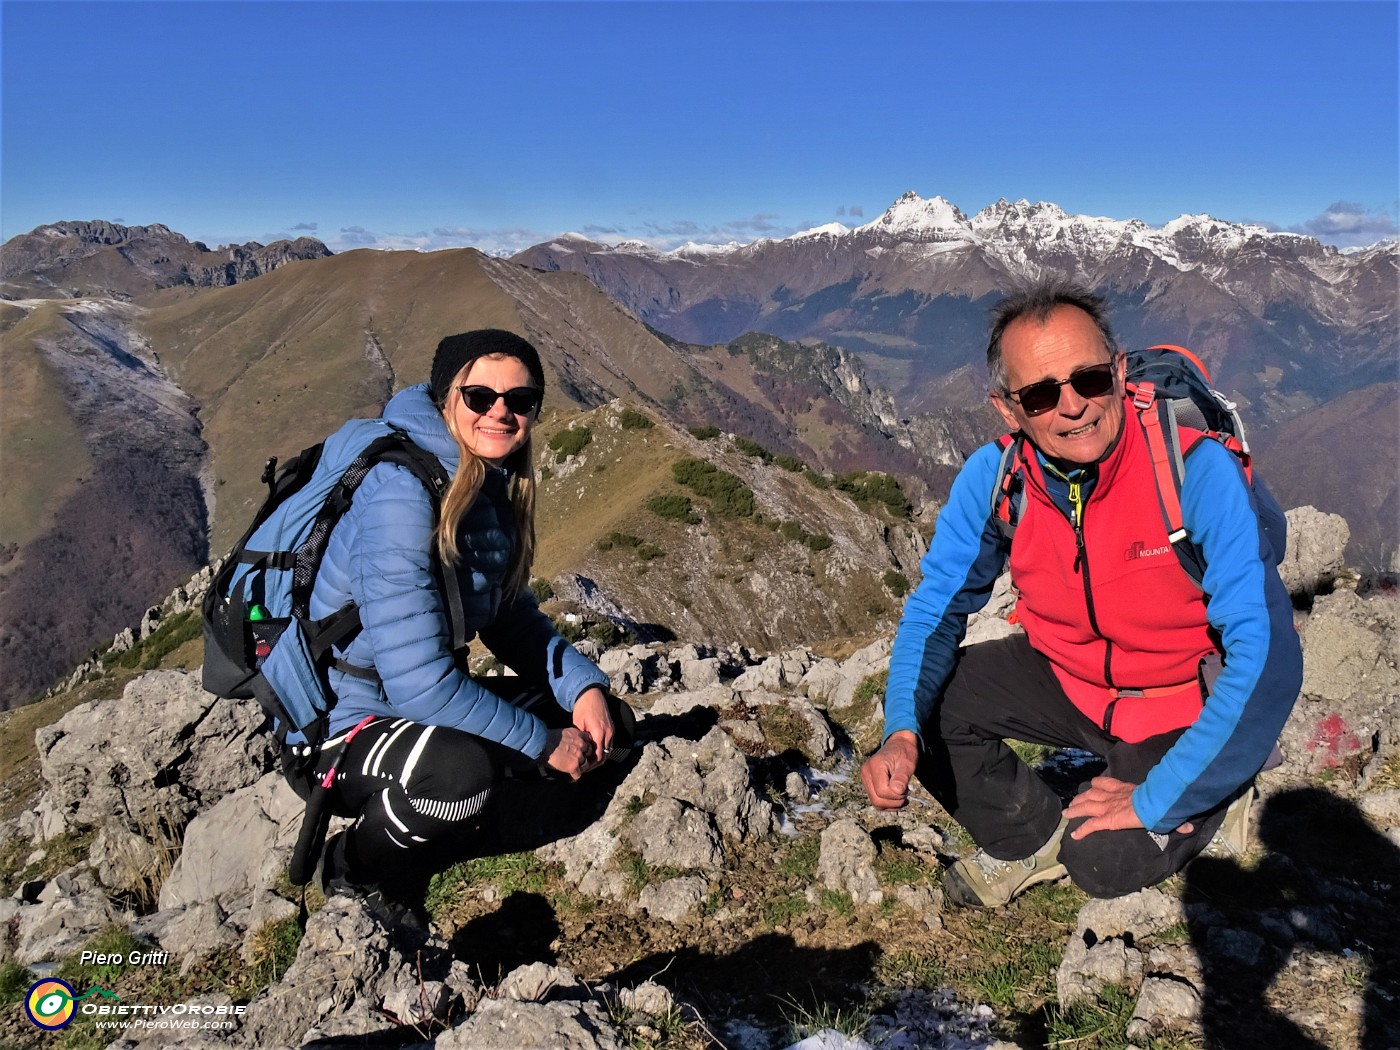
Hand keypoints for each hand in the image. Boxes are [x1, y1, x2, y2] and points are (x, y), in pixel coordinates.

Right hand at [540, 727, 593, 780]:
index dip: (585, 746)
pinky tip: (570, 778)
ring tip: (574, 770)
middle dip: (584, 756)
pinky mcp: (573, 766)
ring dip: (580, 768)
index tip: (581, 750)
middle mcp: (581, 744)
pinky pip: (578, 775)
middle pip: (589, 753)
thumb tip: (570, 743)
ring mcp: (578, 756)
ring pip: (585, 765)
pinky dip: (574, 777)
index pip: (589, 741)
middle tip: (578, 761)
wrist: (541, 745)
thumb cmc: (547, 738)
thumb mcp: (563, 733)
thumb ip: (571, 737)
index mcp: (578, 734)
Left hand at [571, 687, 613, 765]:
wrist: (591, 694)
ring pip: (608, 750)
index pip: (598, 756)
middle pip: (605, 755)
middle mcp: (608, 733)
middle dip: (595, 763)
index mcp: (599, 733)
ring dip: (600, 756)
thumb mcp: (577, 724)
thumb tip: (579, 752)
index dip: (591, 765)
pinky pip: (609, 743)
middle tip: (585, 767)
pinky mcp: (612, 728)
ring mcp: (612, 730)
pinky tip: (593, 750)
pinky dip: (603, 748)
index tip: (582, 768)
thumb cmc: (582, 708)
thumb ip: (581, 739)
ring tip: (589, 760)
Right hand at [860, 731, 918, 809]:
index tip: (907, 789)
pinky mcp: (868, 784)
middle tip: (906, 793)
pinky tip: (897, 797)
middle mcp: (866, 772)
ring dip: (892, 805)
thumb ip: (902, 777)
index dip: (897, 795)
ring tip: (903, 795)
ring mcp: (865, 779)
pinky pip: (876, 801)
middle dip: (895, 802)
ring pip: (876, 803)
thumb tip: (897, 791)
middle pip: (877, 800)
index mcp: (875, 765)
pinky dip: (888, 804)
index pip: (882, 791)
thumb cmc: (905, 753)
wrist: (899, 746)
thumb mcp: (907, 763)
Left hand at [1065, 775, 1196, 839]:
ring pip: (1086, 806)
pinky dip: (1082, 830)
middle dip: (1081, 797)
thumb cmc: (1160, 802)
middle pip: (1091, 794)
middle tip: (1073, 802)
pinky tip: (1074, 835)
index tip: (1092, 785)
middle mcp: (1112, 796)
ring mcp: (1108, 806)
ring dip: (1075, 809)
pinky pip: (1090, 825)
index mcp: (1125, 789)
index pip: (1107, 783)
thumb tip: (1190, 828)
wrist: (1155, 804)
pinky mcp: (1107, 819)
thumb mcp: (1164, 806)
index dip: (1098, 784)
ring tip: (1067, 813)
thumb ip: (1175, 819)